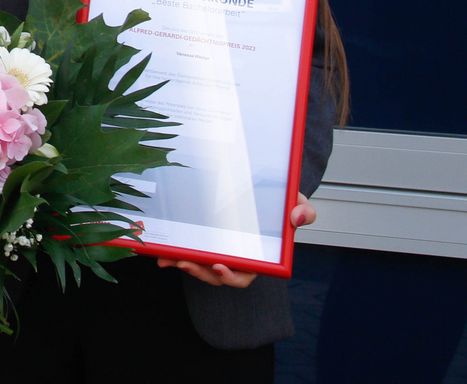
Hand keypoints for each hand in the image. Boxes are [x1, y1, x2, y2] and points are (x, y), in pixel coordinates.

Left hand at [158, 194, 315, 288]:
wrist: (265, 190)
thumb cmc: (280, 204)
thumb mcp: (296, 202)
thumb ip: (303, 209)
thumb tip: (298, 216)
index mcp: (257, 256)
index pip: (244, 274)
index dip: (231, 275)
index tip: (218, 266)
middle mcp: (236, 257)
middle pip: (216, 275)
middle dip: (200, 272)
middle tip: (186, 263)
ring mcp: (219, 250)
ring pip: (200, 266)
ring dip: (184, 264)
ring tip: (170, 258)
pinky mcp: (205, 241)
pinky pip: (190, 251)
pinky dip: (175, 253)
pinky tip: (163, 249)